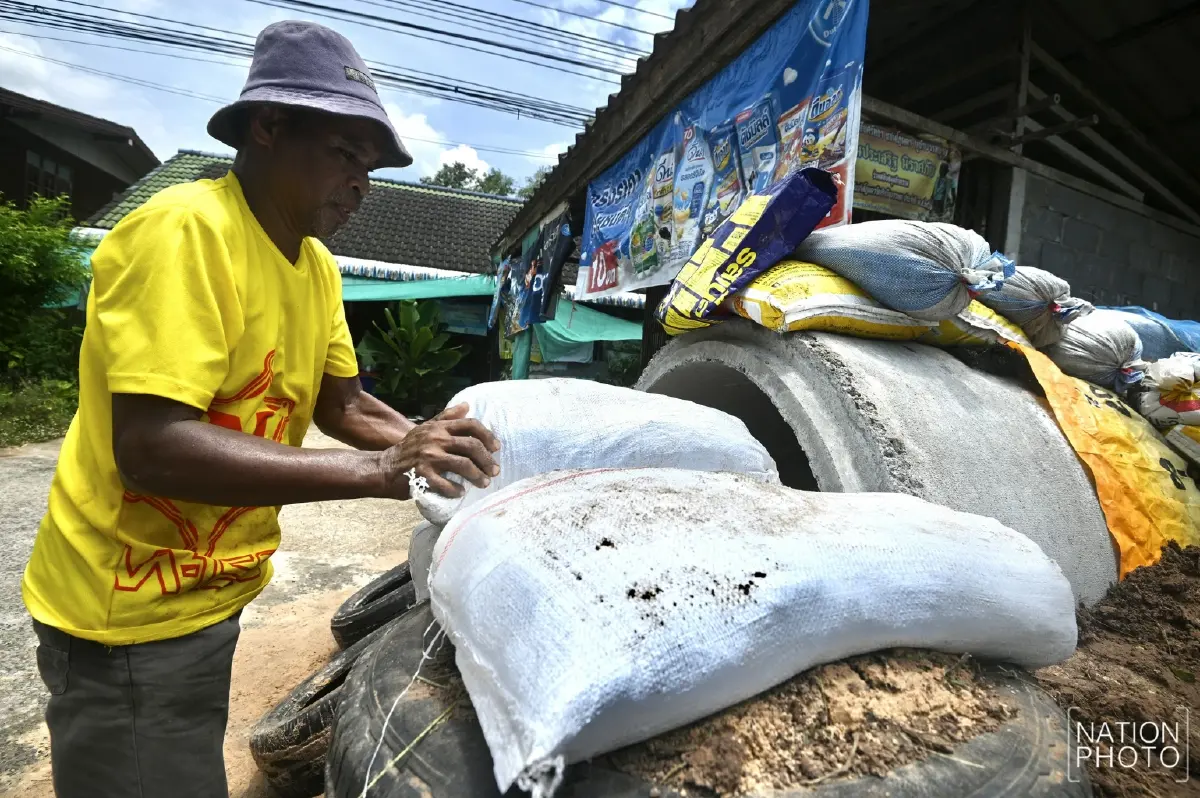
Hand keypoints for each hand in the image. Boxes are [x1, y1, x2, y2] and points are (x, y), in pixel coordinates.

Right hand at [377, 403, 499, 498]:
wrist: (385, 468)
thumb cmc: (409, 449)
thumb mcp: (426, 428)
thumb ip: (447, 418)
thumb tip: (467, 405)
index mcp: (438, 427)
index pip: (470, 425)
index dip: (487, 436)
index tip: (496, 448)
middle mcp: (435, 439)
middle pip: (471, 446)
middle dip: (487, 460)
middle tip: (494, 471)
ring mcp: (428, 457)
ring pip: (463, 465)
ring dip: (478, 476)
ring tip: (484, 483)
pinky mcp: (422, 474)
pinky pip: (446, 484)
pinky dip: (457, 489)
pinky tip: (461, 492)